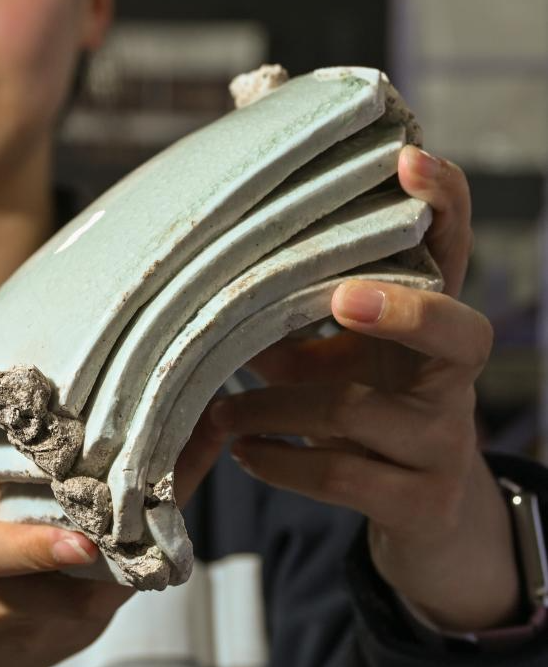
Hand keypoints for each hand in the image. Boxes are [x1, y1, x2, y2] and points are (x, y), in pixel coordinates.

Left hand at [208, 145, 522, 633]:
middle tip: (343, 298)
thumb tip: (208, 275)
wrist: (418, 507)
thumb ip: (288, 319)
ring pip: (357, 410)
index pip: (456, 250)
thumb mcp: (328, 359)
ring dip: (273, 406)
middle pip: (458, 332)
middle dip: (401, 310)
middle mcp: (451, 375)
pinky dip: (281, 462)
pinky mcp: (422, 499)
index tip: (405, 160)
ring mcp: (445, 440)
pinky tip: (244, 452)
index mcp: (431, 322)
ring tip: (221, 411)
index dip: (442, 202)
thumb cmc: (361, 407)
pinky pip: (342, 474)